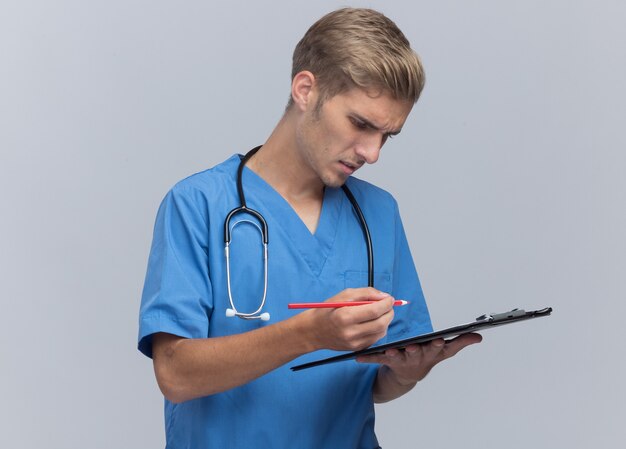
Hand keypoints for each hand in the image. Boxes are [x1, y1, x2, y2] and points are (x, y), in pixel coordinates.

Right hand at [302, 288, 395, 351]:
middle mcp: (350, 332)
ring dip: (385, 321)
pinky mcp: (356, 349)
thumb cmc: (328, 310)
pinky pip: (375, 339)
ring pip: (381, 333)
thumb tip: (385, 296)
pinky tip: (371, 322)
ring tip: (379, 313)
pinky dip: (378, 329)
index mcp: (345, 316)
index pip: (374, 310)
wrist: (313, 331)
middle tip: (388, 305)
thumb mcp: (344, 295)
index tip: (390, 298)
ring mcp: (354, 343)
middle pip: (381, 324)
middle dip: (389, 313)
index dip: (386, 304)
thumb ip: (366, 293)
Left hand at [356, 333, 482, 385]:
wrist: (406, 376)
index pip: (435, 349)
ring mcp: (400, 360)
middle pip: (416, 353)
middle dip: (414, 350)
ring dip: (392, 354)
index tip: (436, 340)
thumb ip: (460, 342)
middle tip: (412, 346)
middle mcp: (416, 357)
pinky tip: (358, 357)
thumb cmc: (426, 357)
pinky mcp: (386, 361)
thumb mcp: (444, 351)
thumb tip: (478, 336)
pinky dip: (367, 358)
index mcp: (429, 353)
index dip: (436, 345)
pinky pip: (376, 358)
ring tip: (388, 351)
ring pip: (397, 357)